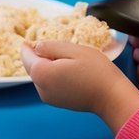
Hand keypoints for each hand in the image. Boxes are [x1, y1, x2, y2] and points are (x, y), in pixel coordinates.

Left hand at [21, 39, 138, 132]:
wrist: (112, 98)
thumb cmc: (96, 71)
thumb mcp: (73, 50)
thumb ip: (50, 46)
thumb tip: (35, 46)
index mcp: (41, 73)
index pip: (26, 55)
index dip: (28, 44)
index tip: (32, 37)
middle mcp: (40, 88)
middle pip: (32, 66)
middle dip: (40, 55)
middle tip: (58, 47)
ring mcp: (47, 97)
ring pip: (40, 74)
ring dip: (48, 65)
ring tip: (68, 59)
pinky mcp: (56, 102)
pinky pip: (48, 83)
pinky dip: (53, 74)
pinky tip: (69, 71)